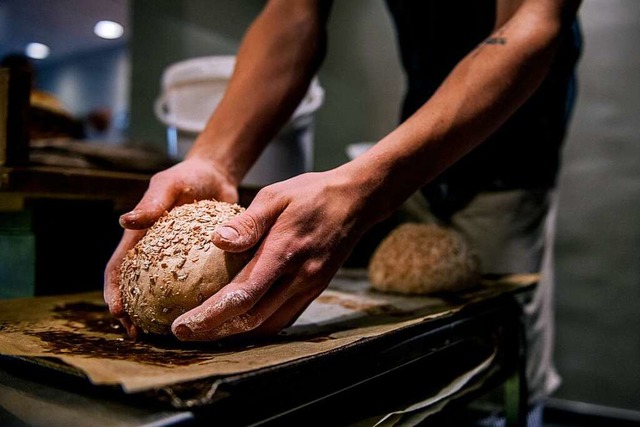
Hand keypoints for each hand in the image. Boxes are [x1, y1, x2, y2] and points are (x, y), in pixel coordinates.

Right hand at [103, 157, 238, 337]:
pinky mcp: (200, 261)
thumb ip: (151, 202)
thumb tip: (124, 221)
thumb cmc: (188, 176)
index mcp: (139, 236)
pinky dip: (191, 300)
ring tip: (167, 333)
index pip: (119, 267)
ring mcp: (176, 258)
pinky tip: (201, 314)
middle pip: (137, 287)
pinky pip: (194, 285)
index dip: (114, 290)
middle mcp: (154, 252)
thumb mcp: (169, 185)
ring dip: (159, 312)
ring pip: (164, 291)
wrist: (217, 175)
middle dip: (133, 312)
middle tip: (138, 333)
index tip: (117, 311)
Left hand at [171, 169, 372, 340]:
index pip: (242, 295)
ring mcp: (310, 286)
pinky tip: (242, 322)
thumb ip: (247, 222)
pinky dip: (260, 325)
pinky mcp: (316, 288)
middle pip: (252, 319)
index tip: (182, 326)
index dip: (210, 316)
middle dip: (215, 331)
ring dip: (236, 333)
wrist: (358, 200)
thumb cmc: (313, 193)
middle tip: (184, 333)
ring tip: (208, 331)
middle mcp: (298, 277)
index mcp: (284, 252)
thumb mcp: (276, 196)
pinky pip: (285, 318)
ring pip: (269, 324)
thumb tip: (217, 241)